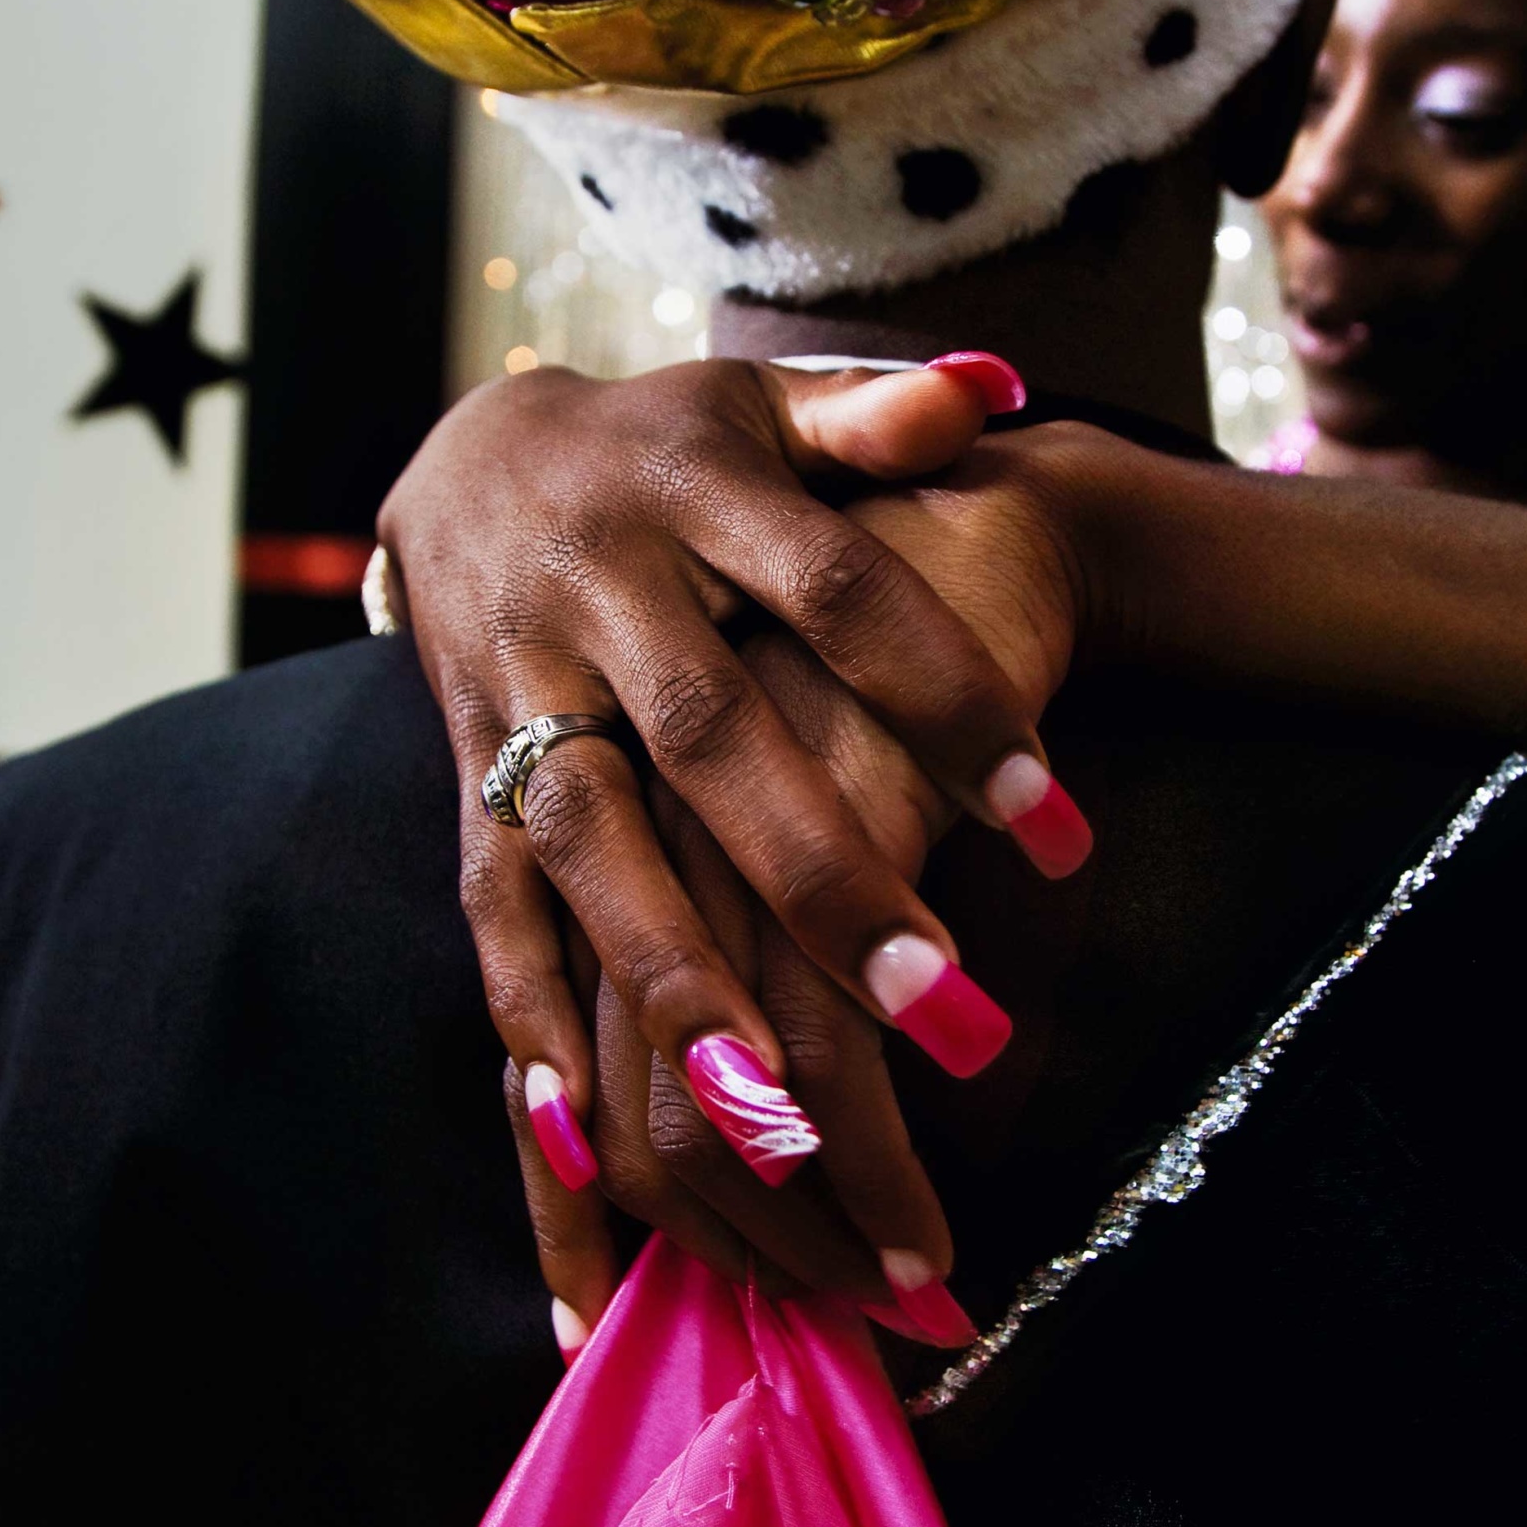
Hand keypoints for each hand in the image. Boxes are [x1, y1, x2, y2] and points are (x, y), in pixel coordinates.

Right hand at [377, 359, 1093, 1310]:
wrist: (465, 457)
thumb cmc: (668, 447)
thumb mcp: (767, 407)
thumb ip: (874, 414)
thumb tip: (997, 384)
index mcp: (695, 490)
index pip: (839, 594)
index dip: (946, 696)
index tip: (1062, 823)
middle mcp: (599, 591)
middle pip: (714, 738)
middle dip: (824, 877)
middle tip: (949, 1009)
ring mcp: (518, 689)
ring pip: (588, 844)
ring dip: (672, 980)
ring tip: (773, 1118)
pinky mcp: (464, 779)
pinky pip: (489, 907)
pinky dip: (530, 1024)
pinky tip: (590, 1141)